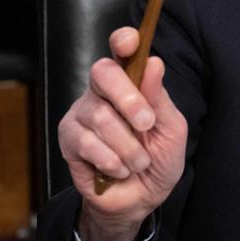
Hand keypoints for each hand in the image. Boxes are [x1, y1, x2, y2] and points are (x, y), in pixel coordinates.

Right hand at [58, 27, 186, 240]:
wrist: (141, 199)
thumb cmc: (159, 159)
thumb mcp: (171, 130)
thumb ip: (160, 99)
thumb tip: (153, 63)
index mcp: (130, 84)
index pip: (120, 52)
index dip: (123, 41)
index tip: (130, 41)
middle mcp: (102, 93)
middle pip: (102, 73)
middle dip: (129, 99)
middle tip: (147, 124)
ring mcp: (81, 114)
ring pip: (101, 116)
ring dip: (129, 147)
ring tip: (138, 161)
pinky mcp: (68, 139)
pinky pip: (87, 143)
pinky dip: (113, 161)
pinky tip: (119, 169)